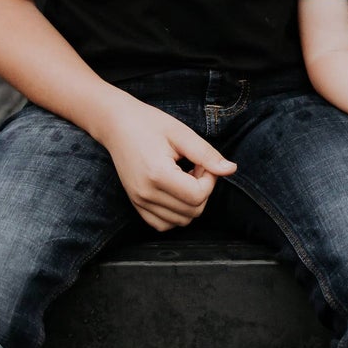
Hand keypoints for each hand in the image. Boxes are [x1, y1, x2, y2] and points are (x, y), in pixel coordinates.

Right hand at [95, 96, 235, 231]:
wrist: (117, 124)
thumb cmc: (149, 124)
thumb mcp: (182, 133)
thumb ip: (207, 154)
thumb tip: (231, 170)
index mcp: (157, 174)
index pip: (198, 196)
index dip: (210, 180)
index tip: (203, 162)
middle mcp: (145, 193)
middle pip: (192, 212)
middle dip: (202, 191)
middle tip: (195, 167)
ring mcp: (138, 201)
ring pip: (181, 221)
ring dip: (190, 203)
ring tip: (184, 177)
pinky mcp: (136, 204)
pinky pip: (163, 224)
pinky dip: (176, 213)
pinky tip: (175, 190)